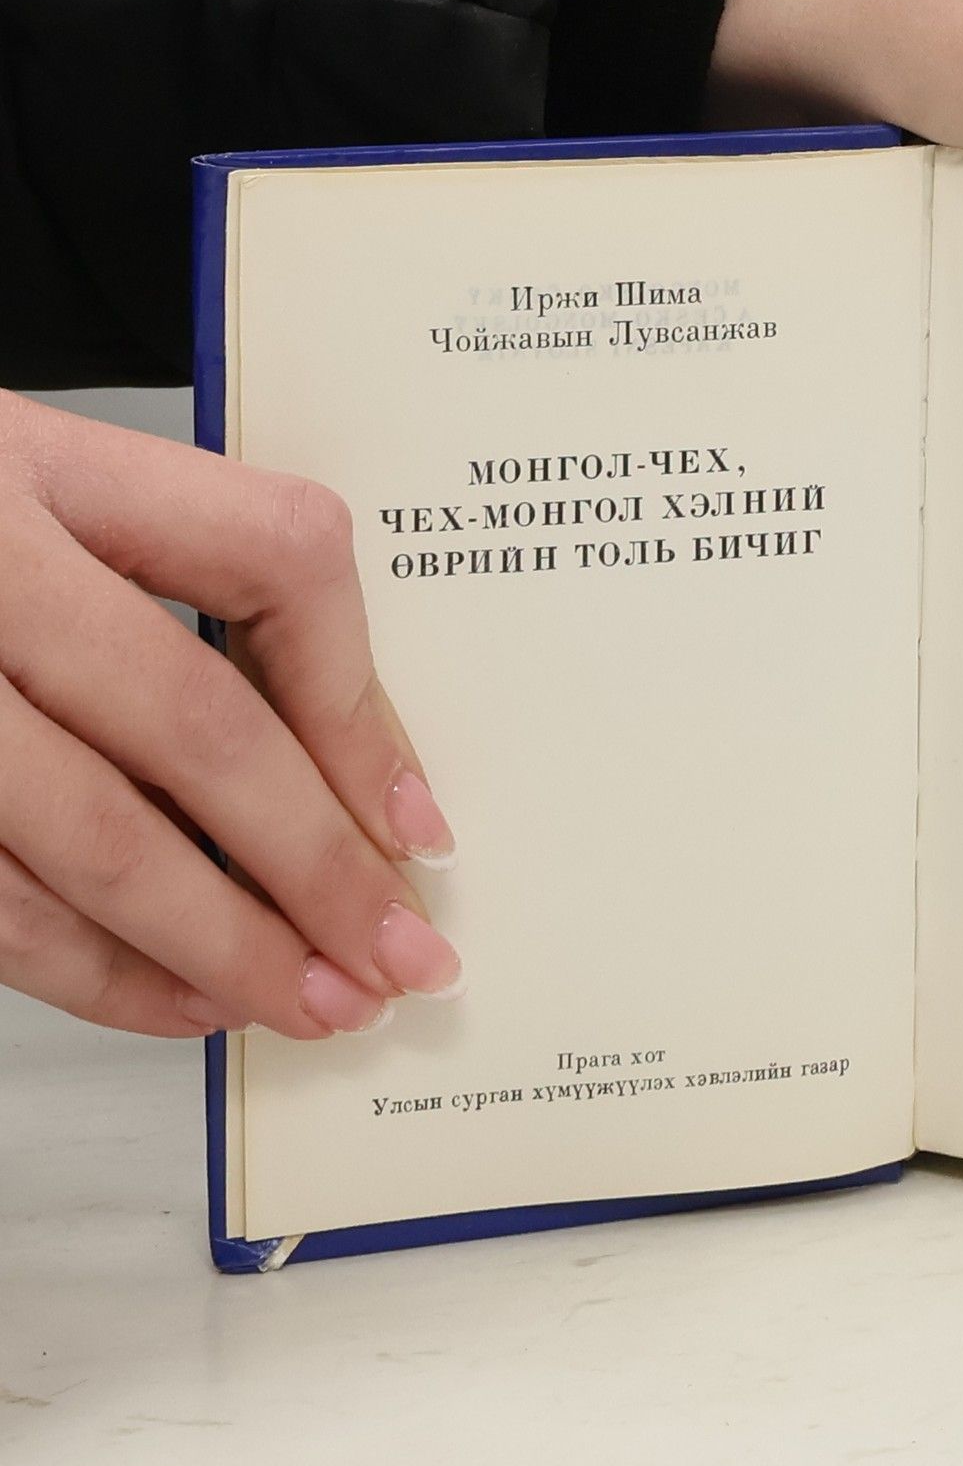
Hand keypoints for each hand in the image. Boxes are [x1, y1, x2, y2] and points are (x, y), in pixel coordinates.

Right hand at [0, 393, 461, 1038]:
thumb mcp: (42, 494)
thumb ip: (174, 593)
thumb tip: (352, 785)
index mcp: (39, 458)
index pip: (273, 555)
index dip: (362, 706)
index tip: (419, 825)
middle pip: (190, 723)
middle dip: (314, 866)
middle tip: (399, 958)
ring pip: (85, 837)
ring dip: (217, 946)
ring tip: (311, 1006)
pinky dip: (92, 971)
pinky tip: (180, 1000)